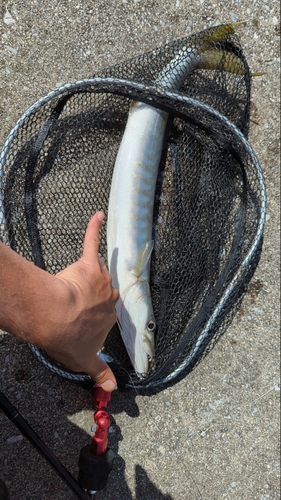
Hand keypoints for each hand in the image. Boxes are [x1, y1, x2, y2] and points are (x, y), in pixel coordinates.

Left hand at [43, 212, 118, 390]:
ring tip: (73, 283)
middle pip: (104, 292)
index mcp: (110, 318)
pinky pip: (92, 242)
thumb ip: (99, 373)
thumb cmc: (68, 338)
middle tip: (79, 303)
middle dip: (93, 297)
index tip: (87, 318)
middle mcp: (110, 297)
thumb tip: (111, 389)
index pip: (107, 313)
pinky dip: (94, 228)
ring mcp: (101, 279)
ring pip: (97, 273)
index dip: (96, 316)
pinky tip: (97, 216)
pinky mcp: (89, 264)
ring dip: (86, 277)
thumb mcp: (83, 361)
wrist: (56, 318)